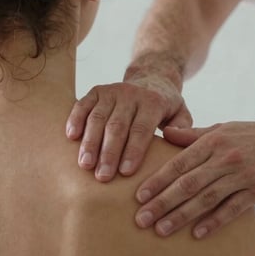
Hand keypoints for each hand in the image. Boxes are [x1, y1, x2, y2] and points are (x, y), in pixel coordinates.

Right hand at [66, 75, 192, 181]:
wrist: (152, 78)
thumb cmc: (166, 107)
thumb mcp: (182, 113)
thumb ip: (183, 128)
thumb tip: (171, 137)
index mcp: (153, 102)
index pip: (142, 129)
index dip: (133, 150)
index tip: (125, 172)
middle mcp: (131, 94)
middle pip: (117, 126)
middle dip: (109, 153)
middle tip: (102, 177)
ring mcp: (112, 91)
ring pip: (98, 118)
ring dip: (90, 142)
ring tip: (85, 165)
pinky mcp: (96, 91)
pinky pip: (83, 105)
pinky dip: (75, 120)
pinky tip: (71, 137)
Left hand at [134, 120, 254, 238]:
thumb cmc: (251, 135)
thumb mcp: (221, 129)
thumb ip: (192, 135)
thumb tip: (165, 133)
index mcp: (212, 142)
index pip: (179, 164)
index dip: (158, 181)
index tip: (139, 196)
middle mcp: (225, 158)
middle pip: (188, 184)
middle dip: (162, 203)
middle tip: (142, 219)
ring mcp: (242, 176)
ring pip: (207, 199)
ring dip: (182, 216)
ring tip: (161, 229)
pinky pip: (232, 209)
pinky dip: (214, 221)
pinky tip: (197, 233)